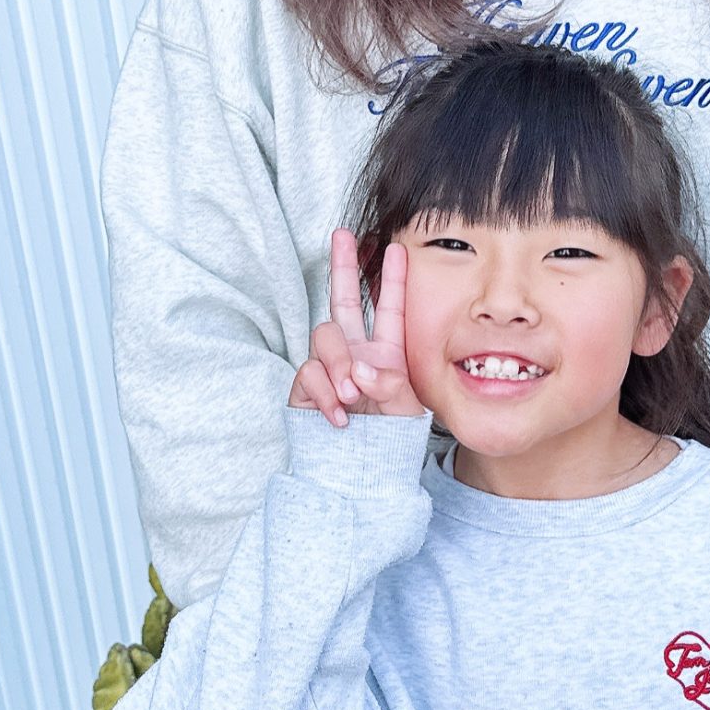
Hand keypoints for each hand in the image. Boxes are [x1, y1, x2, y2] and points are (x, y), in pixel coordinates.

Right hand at [288, 230, 425, 425]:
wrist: (361, 474)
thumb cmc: (388, 443)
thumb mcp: (404, 413)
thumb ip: (390, 386)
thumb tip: (359, 370)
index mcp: (385, 354)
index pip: (388, 310)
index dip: (393, 280)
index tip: (397, 248)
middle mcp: (354, 353)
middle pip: (342, 300)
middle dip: (342, 266)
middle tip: (341, 235)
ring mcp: (329, 368)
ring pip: (324, 336)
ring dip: (338, 363)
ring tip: (351, 396)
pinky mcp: (305, 388)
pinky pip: (309, 373)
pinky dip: (324, 394)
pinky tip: (339, 416)